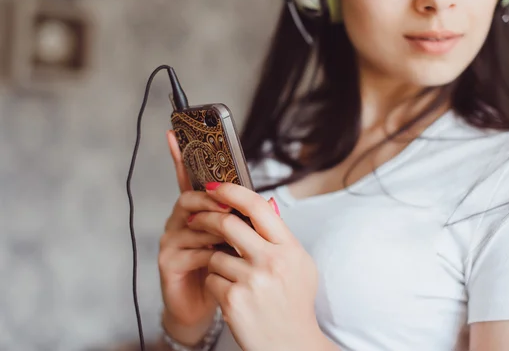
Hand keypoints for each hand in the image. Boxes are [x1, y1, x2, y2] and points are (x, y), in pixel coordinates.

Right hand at [158, 131, 228, 343]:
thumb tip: (271, 203)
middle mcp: (179, 223)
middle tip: (231, 206)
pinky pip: (192, 248)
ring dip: (217, 228)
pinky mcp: (168, 262)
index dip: (181, 157)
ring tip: (233, 239)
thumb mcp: (236, 244)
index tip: (173, 133)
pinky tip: (222, 261)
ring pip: (194, 222)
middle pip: (190, 197)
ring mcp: (171, 241)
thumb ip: (245, 222)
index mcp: (196, 213)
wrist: (206, 308)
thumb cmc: (223, 272)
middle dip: (213, 200)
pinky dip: (211, 252)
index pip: (187, 180)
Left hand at [191, 181, 327, 350]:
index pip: (258, 207)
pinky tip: (230, 295)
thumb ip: (282, 236)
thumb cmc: (294, 303)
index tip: (215, 186)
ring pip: (215, 254)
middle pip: (228, 223)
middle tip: (194, 218)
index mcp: (290, 248)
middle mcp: (272, 261)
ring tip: (230, 276)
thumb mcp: (300, 265)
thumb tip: (267, 203)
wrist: (291, 344)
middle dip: (206, 218)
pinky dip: (215, 284)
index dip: (233, 191)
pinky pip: (211, 278)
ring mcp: (252, 281)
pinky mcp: (233, 300)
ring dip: (215, 262)